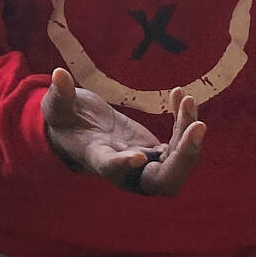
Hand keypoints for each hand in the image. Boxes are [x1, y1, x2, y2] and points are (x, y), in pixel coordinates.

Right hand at [41, 68, 205, 195]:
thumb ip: (59, 95)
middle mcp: (127, 171)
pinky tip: (180, 95)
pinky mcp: (156, 152)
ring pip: (178, 162)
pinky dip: (185, 122)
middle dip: (184, 159)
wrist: (79, 132)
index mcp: (98, 159)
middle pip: (163, 182)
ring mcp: (146, 163)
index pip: (112, 169)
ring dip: (189, 133)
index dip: (125, 165)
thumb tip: (58, 74)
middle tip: (197, 127)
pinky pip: (180, 145)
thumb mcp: (57, 107)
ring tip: (187, 100)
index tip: (138, 155)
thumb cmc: (65, 122)